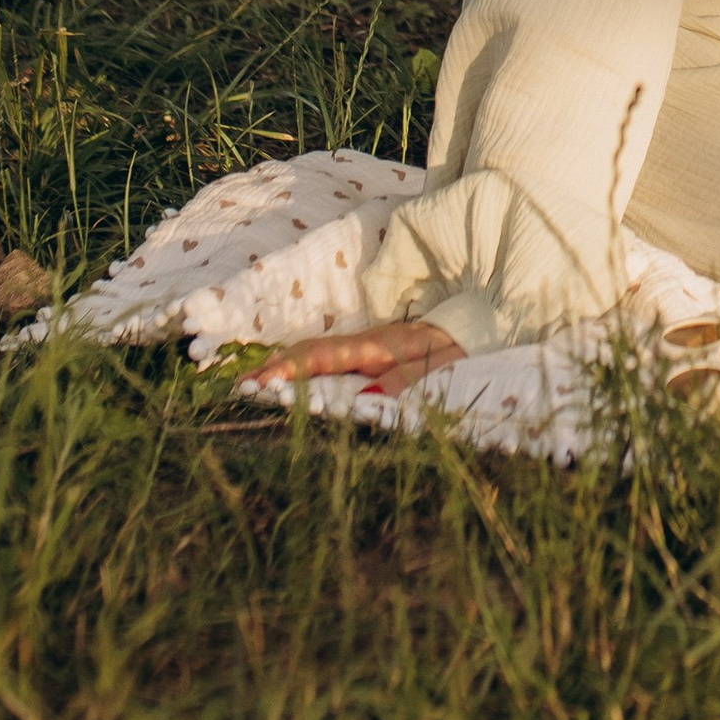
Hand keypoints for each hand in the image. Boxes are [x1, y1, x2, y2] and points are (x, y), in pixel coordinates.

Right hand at [245, 318, 467, 393]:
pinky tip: (285, 375)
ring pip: (316, 352)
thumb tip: (373, 397)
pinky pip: (328, 356)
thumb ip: (408, 378)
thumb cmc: (459, 348)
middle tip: (242, 388)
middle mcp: (366, 342)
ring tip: (252, 382)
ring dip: (284, 366)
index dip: (294, 369)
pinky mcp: (370, 350)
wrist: (477, 321)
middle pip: (312, 352)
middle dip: (276, 368)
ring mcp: (366, 344)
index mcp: (379, 345)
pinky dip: (300, 365)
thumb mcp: (442, 365)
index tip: (264, 382)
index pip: (327, 356)